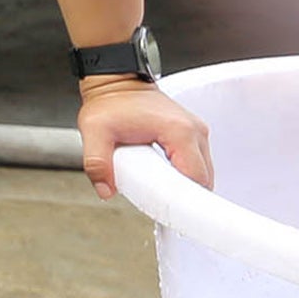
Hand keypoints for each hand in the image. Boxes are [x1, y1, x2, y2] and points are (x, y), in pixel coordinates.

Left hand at [78, 76, 211, 199]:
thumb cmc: (109, 102)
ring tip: (165, 199)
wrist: (117, 81)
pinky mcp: (192, 133)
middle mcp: (194, 130)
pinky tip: (170, 185)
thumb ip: (97, 162)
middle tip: (164, 211)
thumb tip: (106, 190)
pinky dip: (188, 177)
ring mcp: (196, 131)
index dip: (187, 201)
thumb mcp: (94, 131)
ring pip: (204, 172)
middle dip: (187, 198)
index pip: (195, 177)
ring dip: (188, 188)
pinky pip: (198, 163)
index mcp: (178, 131)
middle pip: (204, 178)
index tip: (173, 216)